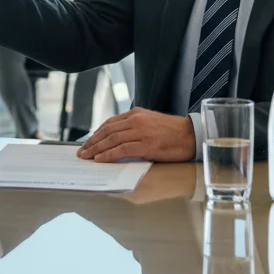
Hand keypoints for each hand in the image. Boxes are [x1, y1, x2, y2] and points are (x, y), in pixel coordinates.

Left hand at [77, 107, 196, 162]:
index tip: (88, 142)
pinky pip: (122, 149)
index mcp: (136, 113)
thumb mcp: (150, 123)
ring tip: (87, 157)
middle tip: (82, 152)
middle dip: (92, 142)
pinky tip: (101, 159)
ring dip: (97, 148)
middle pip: (108, 131)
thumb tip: (118, 139)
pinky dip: (109, 154)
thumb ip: (134, 127)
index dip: (97, 133)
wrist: (191, 135)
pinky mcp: (147, 145)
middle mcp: (136, 120)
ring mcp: (141, 132)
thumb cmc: (172, 132)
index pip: (110, 123)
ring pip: (112, 139)